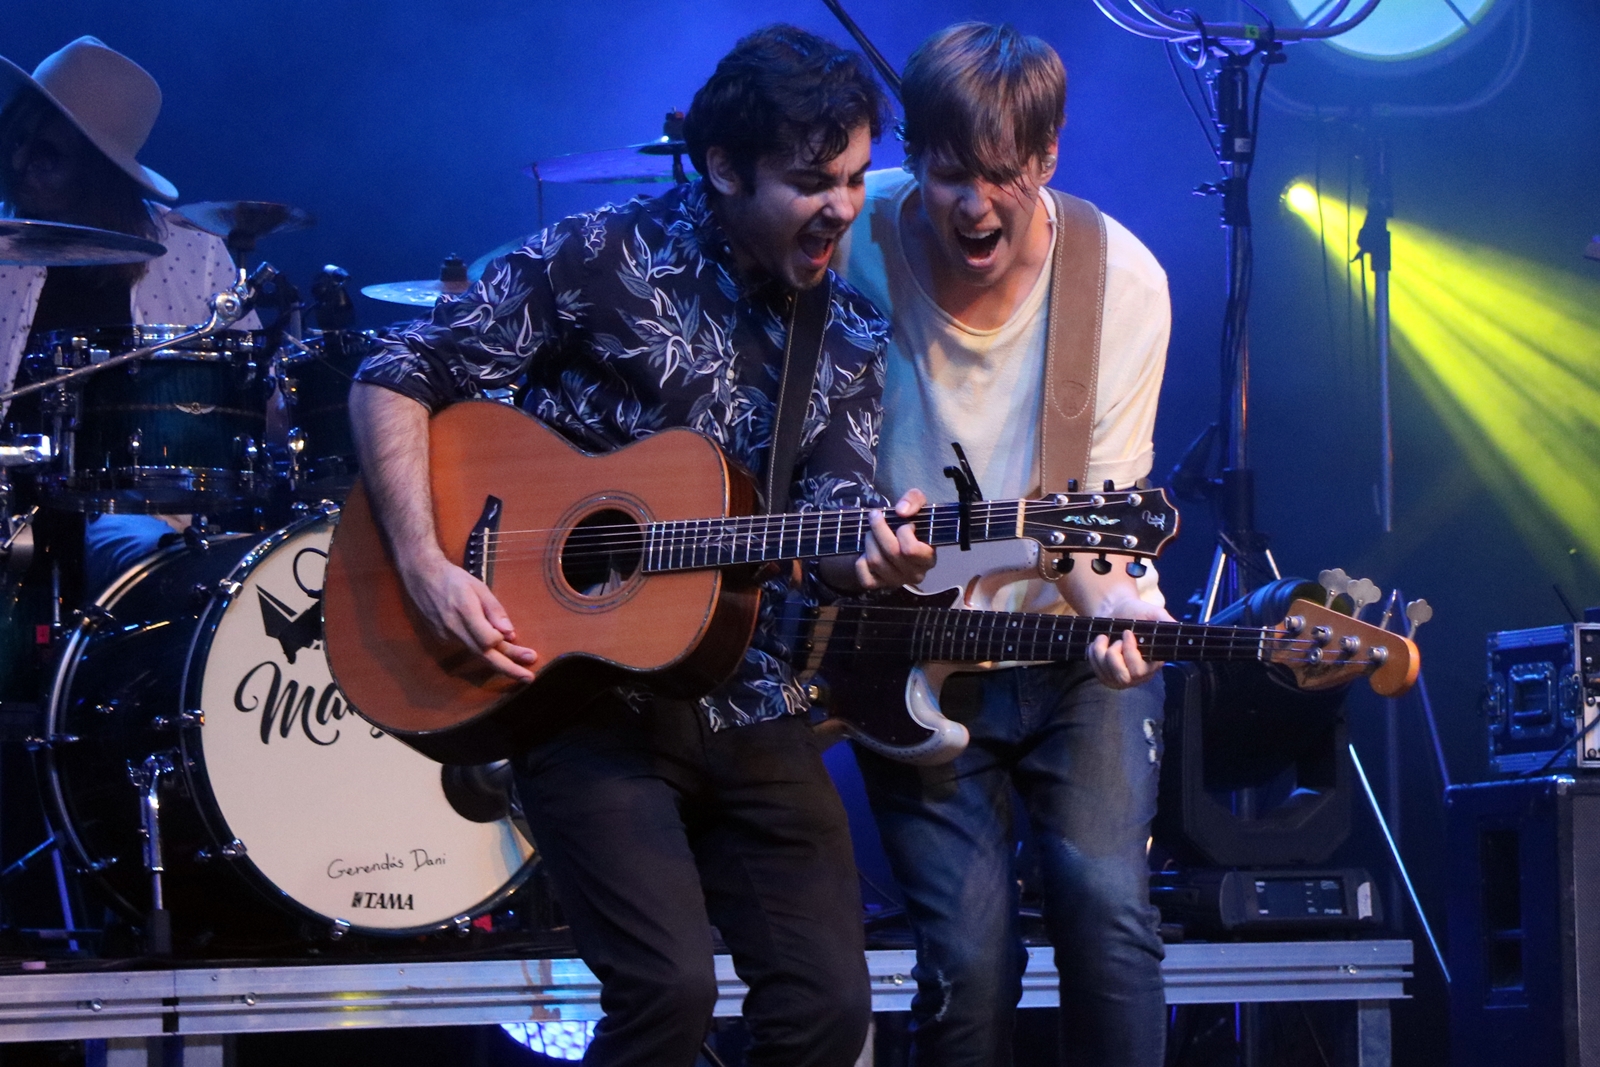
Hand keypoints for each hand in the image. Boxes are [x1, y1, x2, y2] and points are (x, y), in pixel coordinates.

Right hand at [398, 554, 538, 681]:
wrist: (421, 577)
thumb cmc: (454, 579)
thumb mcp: (479, 587)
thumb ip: (495, 610)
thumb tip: (509, 633)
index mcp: (465, 611)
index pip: (488, 640)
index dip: (504, 643)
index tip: (515, 639)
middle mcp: (454, 628)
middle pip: (484, 656)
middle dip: (508, 668)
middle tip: (529, 677)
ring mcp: (445, 636)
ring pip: (476, 654)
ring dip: (498, 659)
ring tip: (519, 662)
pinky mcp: (441, 639)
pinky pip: (466, 647)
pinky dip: (480, 647)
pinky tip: (489, 642)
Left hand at [854, 489, 935, 589]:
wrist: (897, 538)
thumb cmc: (910, 522)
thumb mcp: (917, 504)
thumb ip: (914, 500)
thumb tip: (901, 511)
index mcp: (928, 558)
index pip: (911, 549)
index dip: (903, 532)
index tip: (903, 523)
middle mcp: (915, 574)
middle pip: (891, 552)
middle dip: (879, 530)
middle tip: (875, 518)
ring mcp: (896, 582)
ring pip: (876, 561)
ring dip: (869, 541)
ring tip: (871, 532)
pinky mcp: (879, 585)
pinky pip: (865, 576)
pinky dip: (861, 562)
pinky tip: (867, 553)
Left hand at [1086, 597, 1169, 689]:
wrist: (1114, 610)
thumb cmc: (1136, 612)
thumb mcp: (1154, 613)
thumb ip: (1166, 621)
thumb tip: (1177, 627)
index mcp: (1153, 662)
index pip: (1141, 670)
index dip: (1130, 652)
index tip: (1127, 632)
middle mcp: (1139, 675)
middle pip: (1123, 677)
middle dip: (1113, 655)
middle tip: (1115, 639)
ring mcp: (1122, 678)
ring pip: (1108, 674)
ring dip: (1101, 651)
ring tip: (1105, 637)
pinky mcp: (1106, 676)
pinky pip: (1097, 671)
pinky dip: (1093, 654)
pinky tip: (1099, 643)